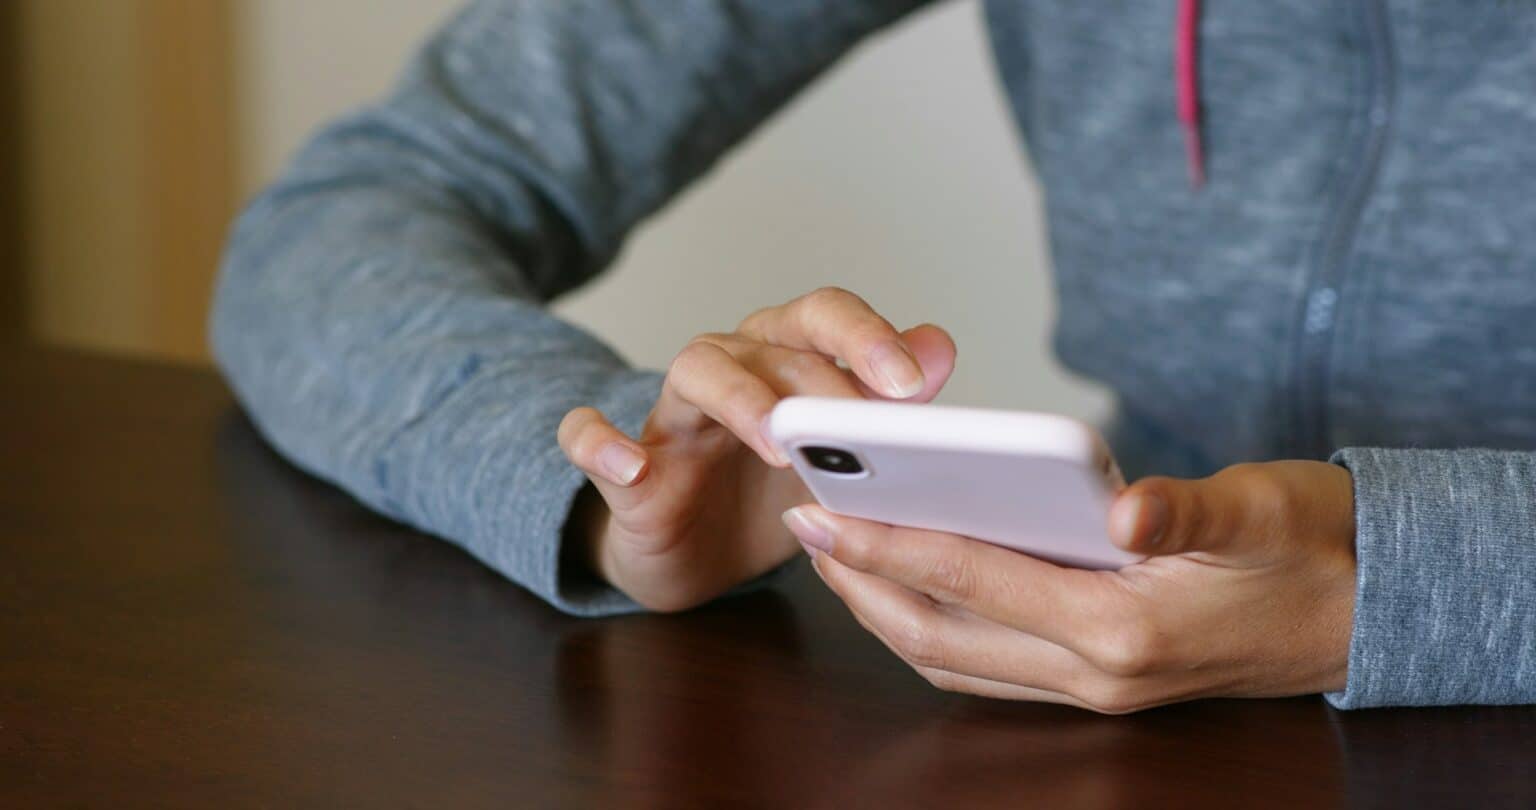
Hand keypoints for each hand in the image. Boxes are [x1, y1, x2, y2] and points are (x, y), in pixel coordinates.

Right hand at [558, 288, 955, 610]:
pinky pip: (588, 439)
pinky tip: (630, 466)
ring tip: (776, 442)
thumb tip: (939, 346)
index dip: (867, 338)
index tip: (911, 384)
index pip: (825, 317)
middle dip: (821, 377)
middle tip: (861, 424)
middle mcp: (730, 368)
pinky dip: (600, 444)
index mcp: (786, 357)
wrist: (690, 554)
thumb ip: (882, 404)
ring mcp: (673, 416)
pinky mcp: (622, 469)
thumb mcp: (836, 458)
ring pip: (696, 371)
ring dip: (739, 399)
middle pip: (771, 340)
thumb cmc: (766, 495)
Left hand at [783, 460, 1356, 712]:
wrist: (1368, 606)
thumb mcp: (1261, 509)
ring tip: (837, 551)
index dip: (891, 543)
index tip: (823, 510)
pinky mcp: (1098, 678)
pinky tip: (908, 581)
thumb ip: (1188, 510)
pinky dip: (932, 626)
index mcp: (1126, 629)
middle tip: (805, 525)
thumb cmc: (1313, 545)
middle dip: (862, 583)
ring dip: (886, 609)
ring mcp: (1095, 686)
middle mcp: (1098, 673)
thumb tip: (1122, 510)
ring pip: (955, 658)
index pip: (975, 580)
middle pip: (942, 634)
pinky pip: (987, 663)